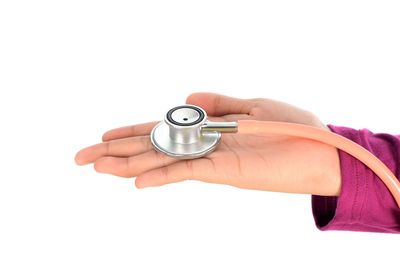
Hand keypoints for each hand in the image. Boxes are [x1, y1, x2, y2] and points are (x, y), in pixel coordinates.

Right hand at [75, 93, 340, 195]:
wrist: (323, 149)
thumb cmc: (293, 126)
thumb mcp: (252, 104)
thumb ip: (218, 102)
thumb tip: (185, 97)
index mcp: (208, 130)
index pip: (162, 131)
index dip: (133, 132)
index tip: (105, 134)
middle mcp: (203, 147)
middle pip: (153, 147)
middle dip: (116, 151)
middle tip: (82, 156)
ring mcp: (211, 160)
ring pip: (161, 161)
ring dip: (128, 163)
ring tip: (96, 165)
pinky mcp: (224, 171)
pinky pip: (187, 172)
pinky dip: (162, 174)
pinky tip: (136, 180)